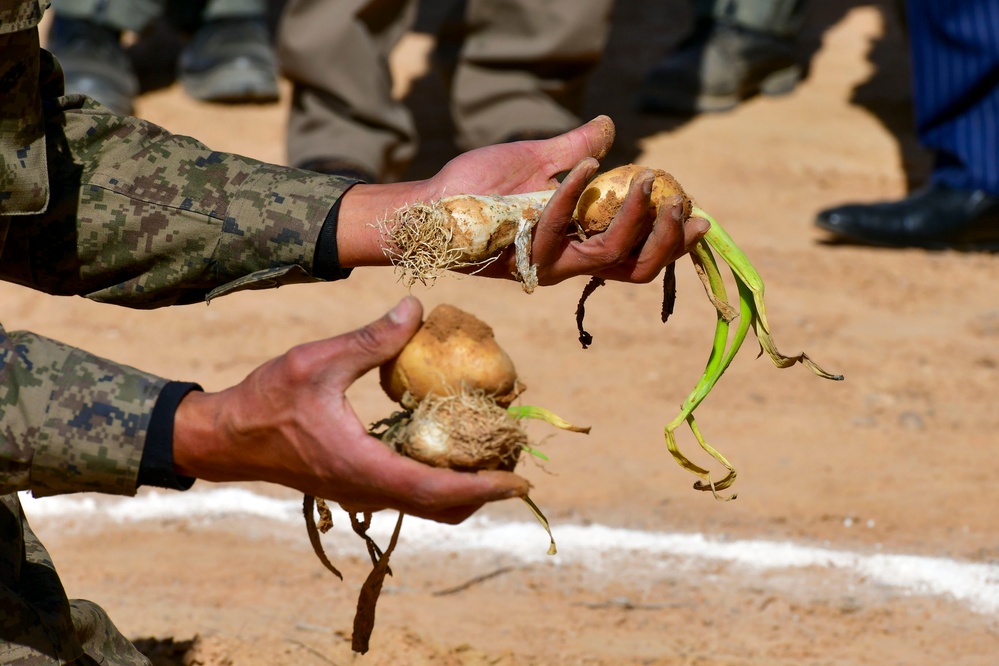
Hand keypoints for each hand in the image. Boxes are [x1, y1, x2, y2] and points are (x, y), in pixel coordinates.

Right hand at [172, 296, 529, 523]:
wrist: (227, 438)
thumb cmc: (267, 400)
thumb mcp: (318, 360)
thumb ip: (371, 339)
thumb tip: (416, 308)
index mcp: (363, 467)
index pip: (436, 490)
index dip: (482, 489)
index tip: (518, 481)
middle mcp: (367, 491)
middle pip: (440, 508)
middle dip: (483, 491)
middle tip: (517, 462)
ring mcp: (360, 494)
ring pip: (425, 506)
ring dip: (463, 489)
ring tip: (493, 456)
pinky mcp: (356, 486)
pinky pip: (409, 494)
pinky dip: (439, 481)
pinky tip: (450, 447)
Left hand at [336, 116, 708, 281]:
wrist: (430, 207)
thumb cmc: (478, 187)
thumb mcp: (535, 160)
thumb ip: (574, 149)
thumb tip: (608, 127)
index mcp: (579, 247)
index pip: (638, 256)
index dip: (674, 244)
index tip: (701, 217)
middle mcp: (569, 263)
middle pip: (636, 268)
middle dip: (668, 238)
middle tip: (681, 199)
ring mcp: (548, 264)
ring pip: (610, 255)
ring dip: (636, 216)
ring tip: (650, 180)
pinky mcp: (523, 257)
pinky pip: (559, 231)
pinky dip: (574, 194)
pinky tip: (584, 167)